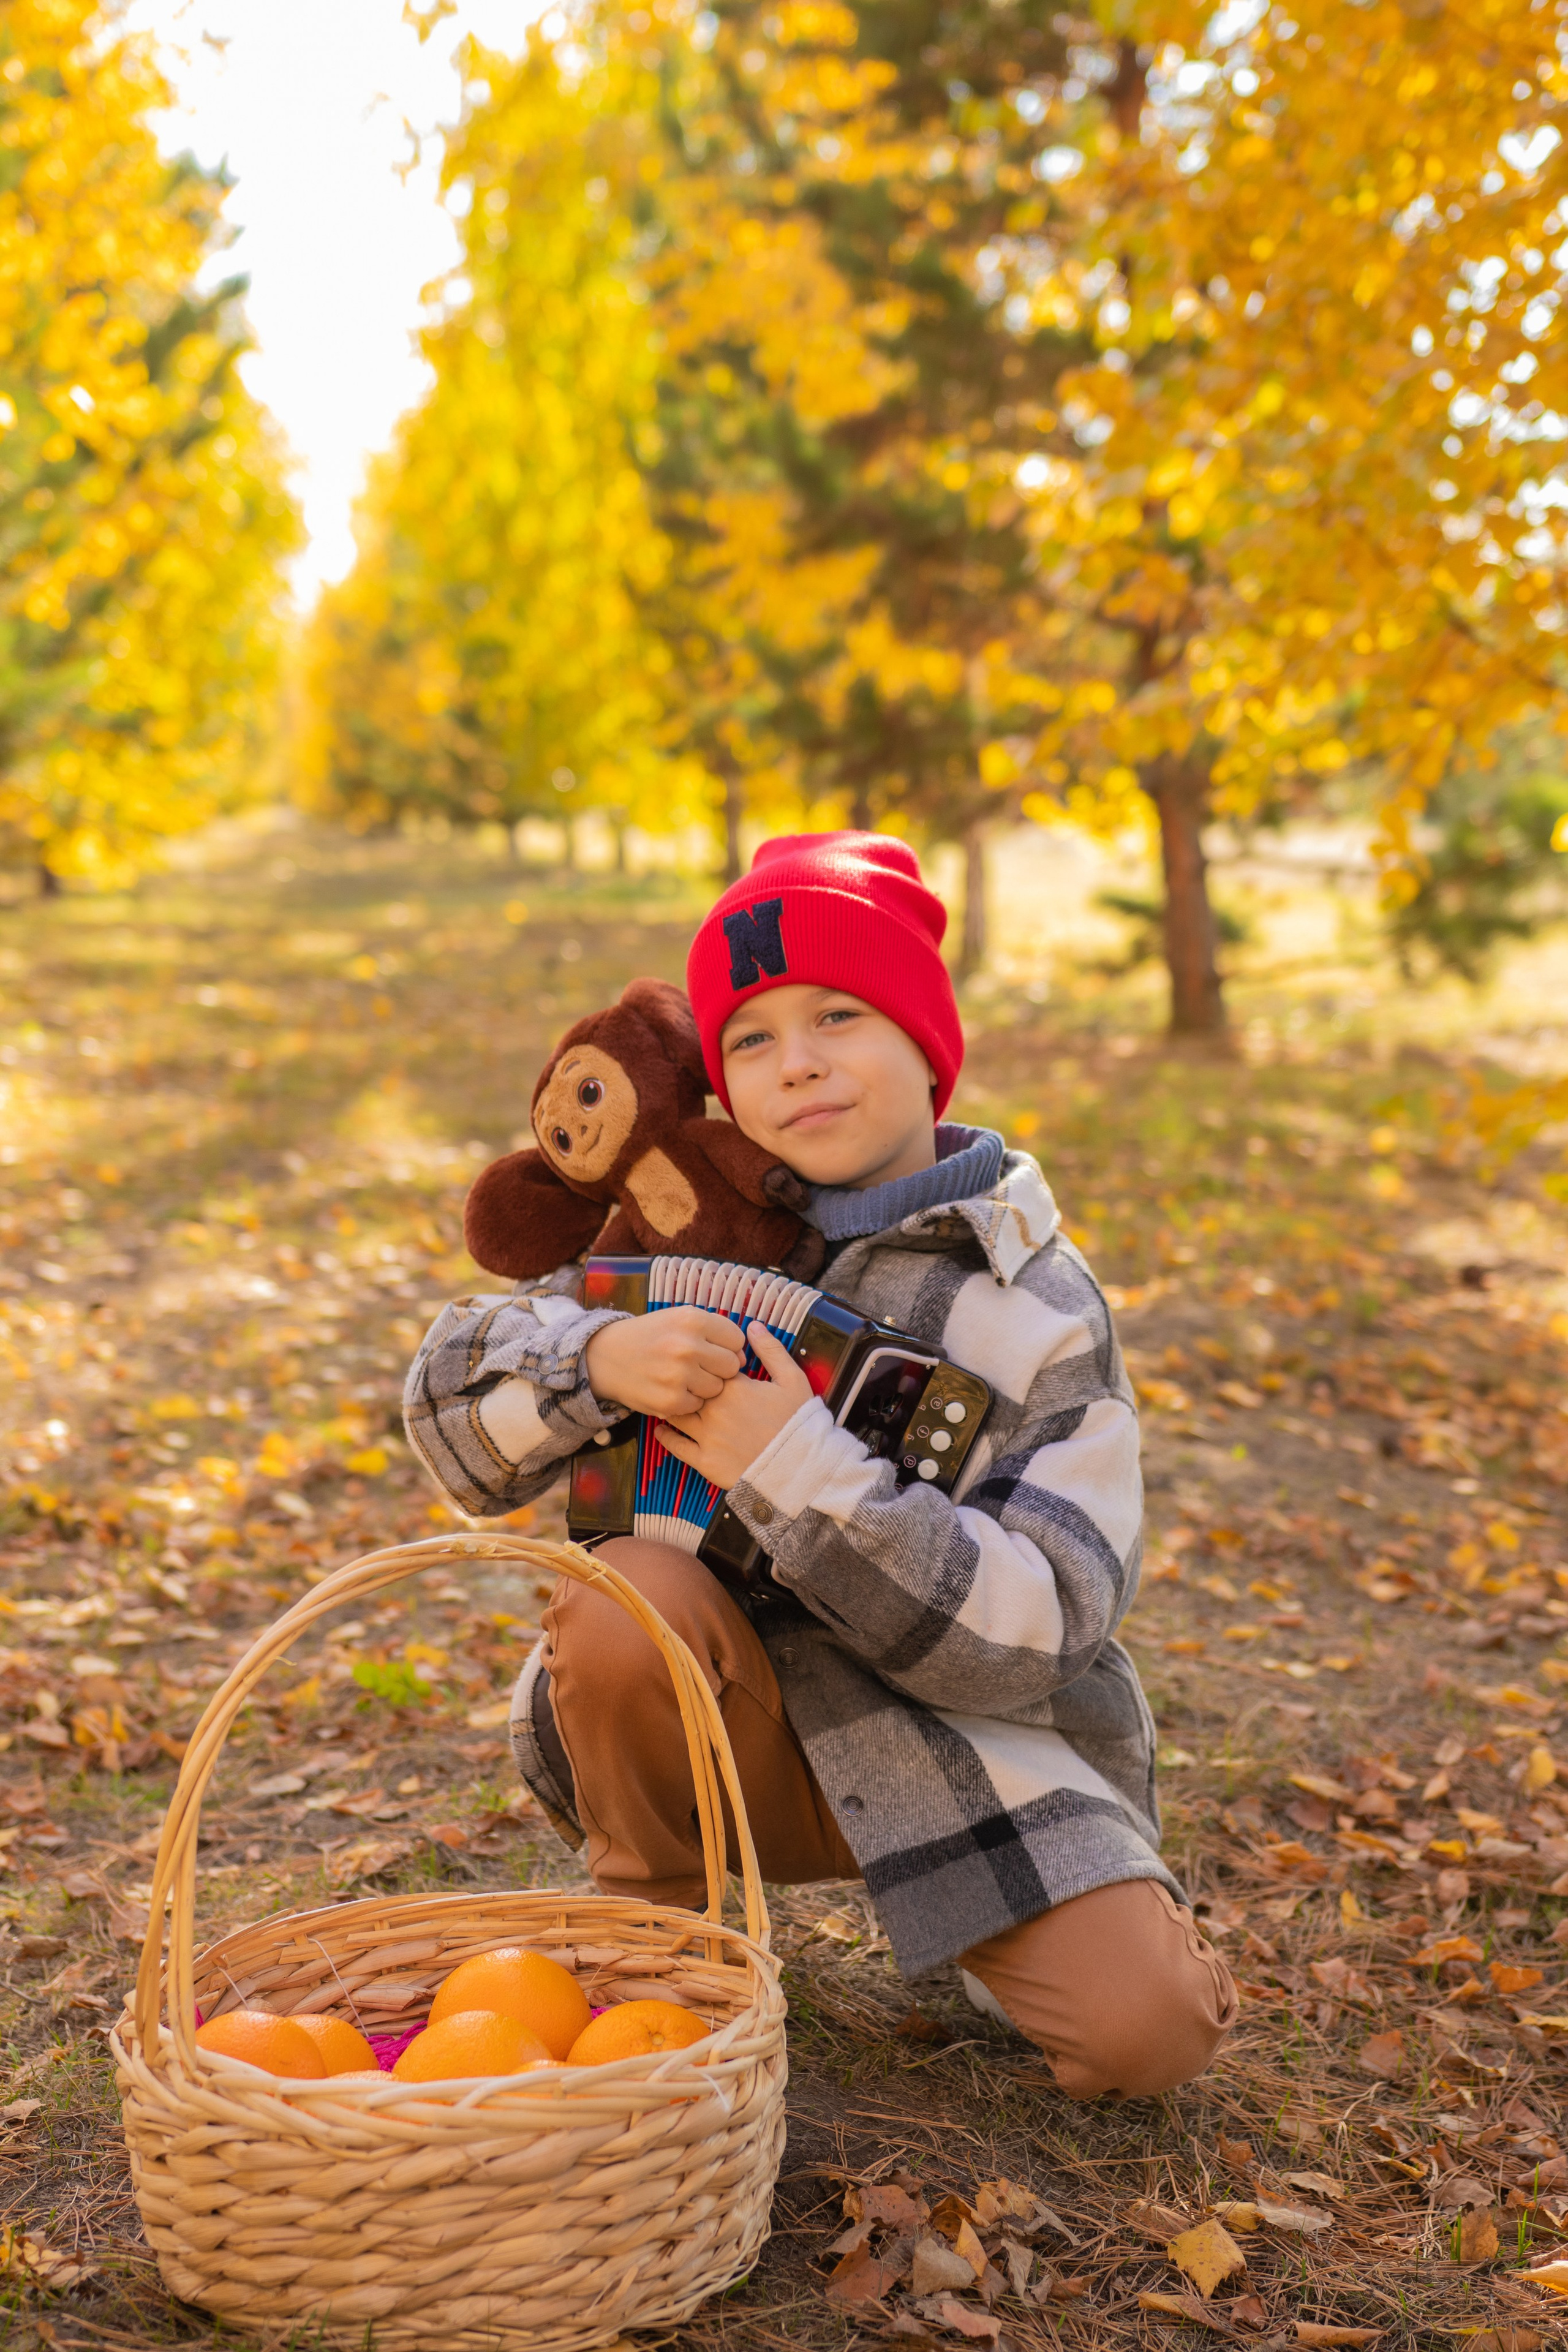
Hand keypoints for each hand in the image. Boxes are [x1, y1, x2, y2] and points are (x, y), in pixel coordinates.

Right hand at [584, 1308, 744, 1418]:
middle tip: (699, 1366)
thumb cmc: (650, 1337)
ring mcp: (678, 1375)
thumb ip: (713, 1331)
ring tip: (684, 1377)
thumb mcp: (679, 1318)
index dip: (727, 1347)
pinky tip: (673, 1389)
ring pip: (717, 1388)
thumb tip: (741, 1358)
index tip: (712, 1349)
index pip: (736, 1339)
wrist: (606, 1357)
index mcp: (692, 1320)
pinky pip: (697, 1405)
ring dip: (705, 1386)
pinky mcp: (670, 1401)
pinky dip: (688, 1401)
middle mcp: (686, 1346)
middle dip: (719, 1369)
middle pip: (731, 1366)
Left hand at [656, 1322, 813, 1491]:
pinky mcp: (704, 1461)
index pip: (708, 1365)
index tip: (708, 1364)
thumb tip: (753, 1326)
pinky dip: (665, 1436)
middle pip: (686, 1387)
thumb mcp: (792, 1380)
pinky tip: (661, 1429)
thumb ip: (771, 1350)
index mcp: (733, 1386)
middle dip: (683, 1382)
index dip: (707, 1364)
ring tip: (666, 1399)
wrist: (800, 1468)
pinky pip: (676, 1446)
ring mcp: (707, 1436)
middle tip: (677, 1378)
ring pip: (677, 1414)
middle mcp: (714, 1409)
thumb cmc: (798, 1423)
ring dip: (670, 1405)